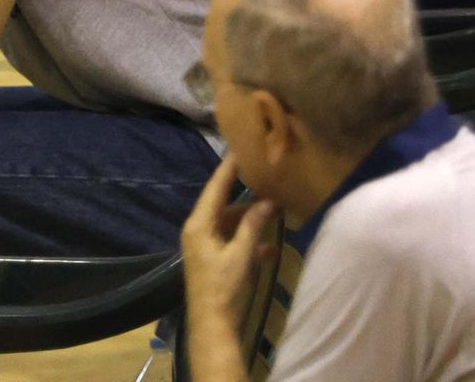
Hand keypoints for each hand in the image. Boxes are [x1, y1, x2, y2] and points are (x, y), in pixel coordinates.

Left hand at [182, 156, 278, 322]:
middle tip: (268, 182)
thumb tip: (267, 201)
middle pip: (224, 206)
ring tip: (276, 212)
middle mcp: (198, 230)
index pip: (214, 188)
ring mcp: (205, 245)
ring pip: (231, 224)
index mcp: (198, 225)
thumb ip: (252, 227)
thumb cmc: (222, 288)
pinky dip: (249, 242)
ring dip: (251, 222)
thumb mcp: (240, 255)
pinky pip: (232, 242)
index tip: (240, 149)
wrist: (212, 324)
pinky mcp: (214, 259)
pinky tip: (270, 248)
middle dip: (247, 198)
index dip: (227, 169)